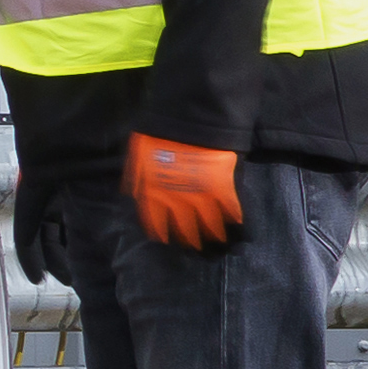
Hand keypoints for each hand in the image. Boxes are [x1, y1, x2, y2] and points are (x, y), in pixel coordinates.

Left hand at [126, 133, 245, 252]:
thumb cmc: (159, 133)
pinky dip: (233, 216)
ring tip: (216, 243)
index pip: (154, 219)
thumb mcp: (137, 154)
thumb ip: (135, 176)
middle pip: (182, 226)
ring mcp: (200, 194)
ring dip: (212, 233)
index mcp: (153, 191)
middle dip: (188, 238)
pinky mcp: (221, 186)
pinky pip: (229, 207)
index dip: (161, 231)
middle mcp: (175, 199)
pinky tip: (236, 224)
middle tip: (195, 248)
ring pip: (207, 222)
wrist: (189, 120)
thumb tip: (131, 193)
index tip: (165, 240)